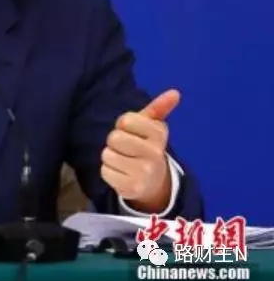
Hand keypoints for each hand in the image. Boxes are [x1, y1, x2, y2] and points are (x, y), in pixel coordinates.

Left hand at [100, 89, 179, 209]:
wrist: (153, 182)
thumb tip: (175, 92)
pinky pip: (105, 171)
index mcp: (159, 134)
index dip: (123, 124)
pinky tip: (122, 173)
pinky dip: (109, 171)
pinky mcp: (131, 188)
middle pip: (114, 137)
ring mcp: (144, 172)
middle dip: (115, 141)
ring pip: (107, 155)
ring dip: (110, 157)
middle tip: (125, 147)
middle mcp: (154, 153)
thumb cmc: (146, 146)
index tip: (132, 131)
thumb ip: (159, 108)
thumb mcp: (152, 127)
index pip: (126, 120)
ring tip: (124, 160)